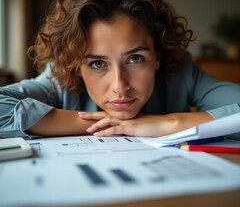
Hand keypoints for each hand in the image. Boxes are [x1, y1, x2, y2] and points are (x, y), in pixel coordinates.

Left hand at [78, 111, 213, 136]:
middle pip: (104, 114)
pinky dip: (106, 132)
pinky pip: (115, 129)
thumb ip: (129, 125)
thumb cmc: (152, 125)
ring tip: (86, 128)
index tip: (88, 114)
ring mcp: (127, 121)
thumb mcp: (138, 125)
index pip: (108, 114)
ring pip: (108, 121)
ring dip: (96, 124)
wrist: (164, 124)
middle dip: (91, 115)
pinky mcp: (131, 128)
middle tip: (80, 114)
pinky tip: (98, 134)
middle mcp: (124, 117)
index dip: (97, 114)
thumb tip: (122, 129)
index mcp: (125, 116)